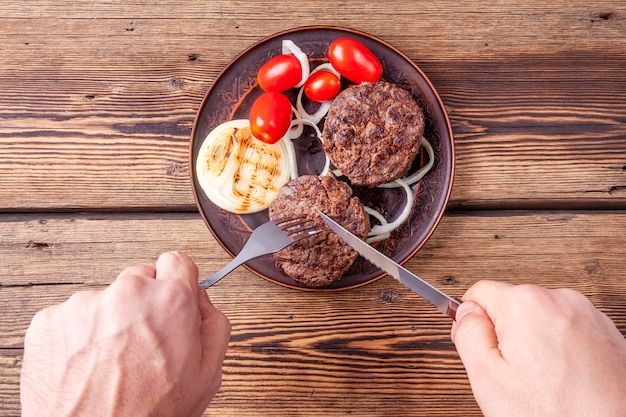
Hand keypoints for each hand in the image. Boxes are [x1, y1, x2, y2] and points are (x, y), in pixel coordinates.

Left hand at [20, 251, 230, 416]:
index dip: (178, 283)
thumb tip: (203, 301)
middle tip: (143, 344)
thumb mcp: (207, 375)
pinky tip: (88, 366)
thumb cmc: (146, 415)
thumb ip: (214, 324)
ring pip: (105, 299)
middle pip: (140, 279)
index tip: (172, 298)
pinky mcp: (50, 320)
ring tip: (111, 363)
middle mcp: (127, 293)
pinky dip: (79, 336)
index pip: (177, 261)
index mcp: (170, 301)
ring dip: (110, 321)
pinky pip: (72, 317)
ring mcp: (84, 305)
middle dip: (144, 304)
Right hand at [451, 280, 625, 416]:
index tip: (479, 348)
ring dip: (534, 344)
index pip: (479, 292)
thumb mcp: (487, 377)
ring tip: (544, 383)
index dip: (472, 322)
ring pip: (540, 320)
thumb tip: (464, 312)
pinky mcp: (606, 333)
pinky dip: (561, 352)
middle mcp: (560, 300)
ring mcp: (587, 315)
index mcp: (526, 303)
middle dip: (506, 336)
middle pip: (511, 306)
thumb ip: (468, 334)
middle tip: (513, 376)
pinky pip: (567, 332)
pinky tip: (565, 381)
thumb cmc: (557, 414)